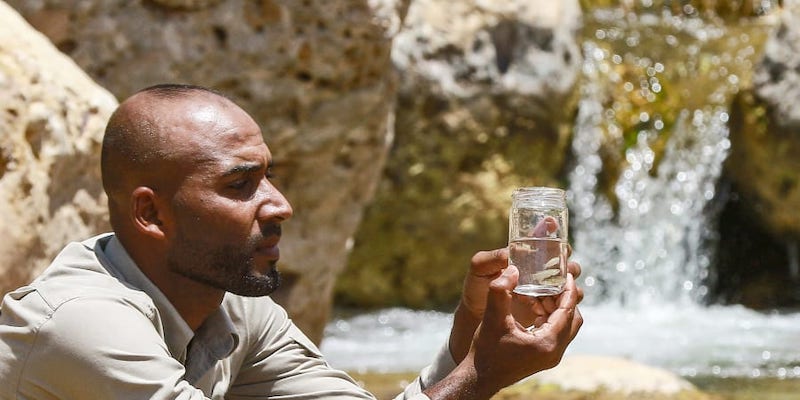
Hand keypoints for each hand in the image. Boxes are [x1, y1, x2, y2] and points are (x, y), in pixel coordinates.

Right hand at [449, 247, 581, 363]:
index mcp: (547, 343)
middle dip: (563, 298)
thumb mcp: (492, 317)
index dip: (568, 290)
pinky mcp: (544, 357)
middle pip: (572, 319)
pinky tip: (531, 307)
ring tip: (536, 294)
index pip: (568, 311)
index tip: (566, 274)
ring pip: (565, 325)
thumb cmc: (485, 351)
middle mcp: (554, 352)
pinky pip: (555, 332)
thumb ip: (501, 291)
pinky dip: (548, 317)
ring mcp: (551, 356)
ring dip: (554, 308)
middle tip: (548, 283)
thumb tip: (512, 269)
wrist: (479, 378)